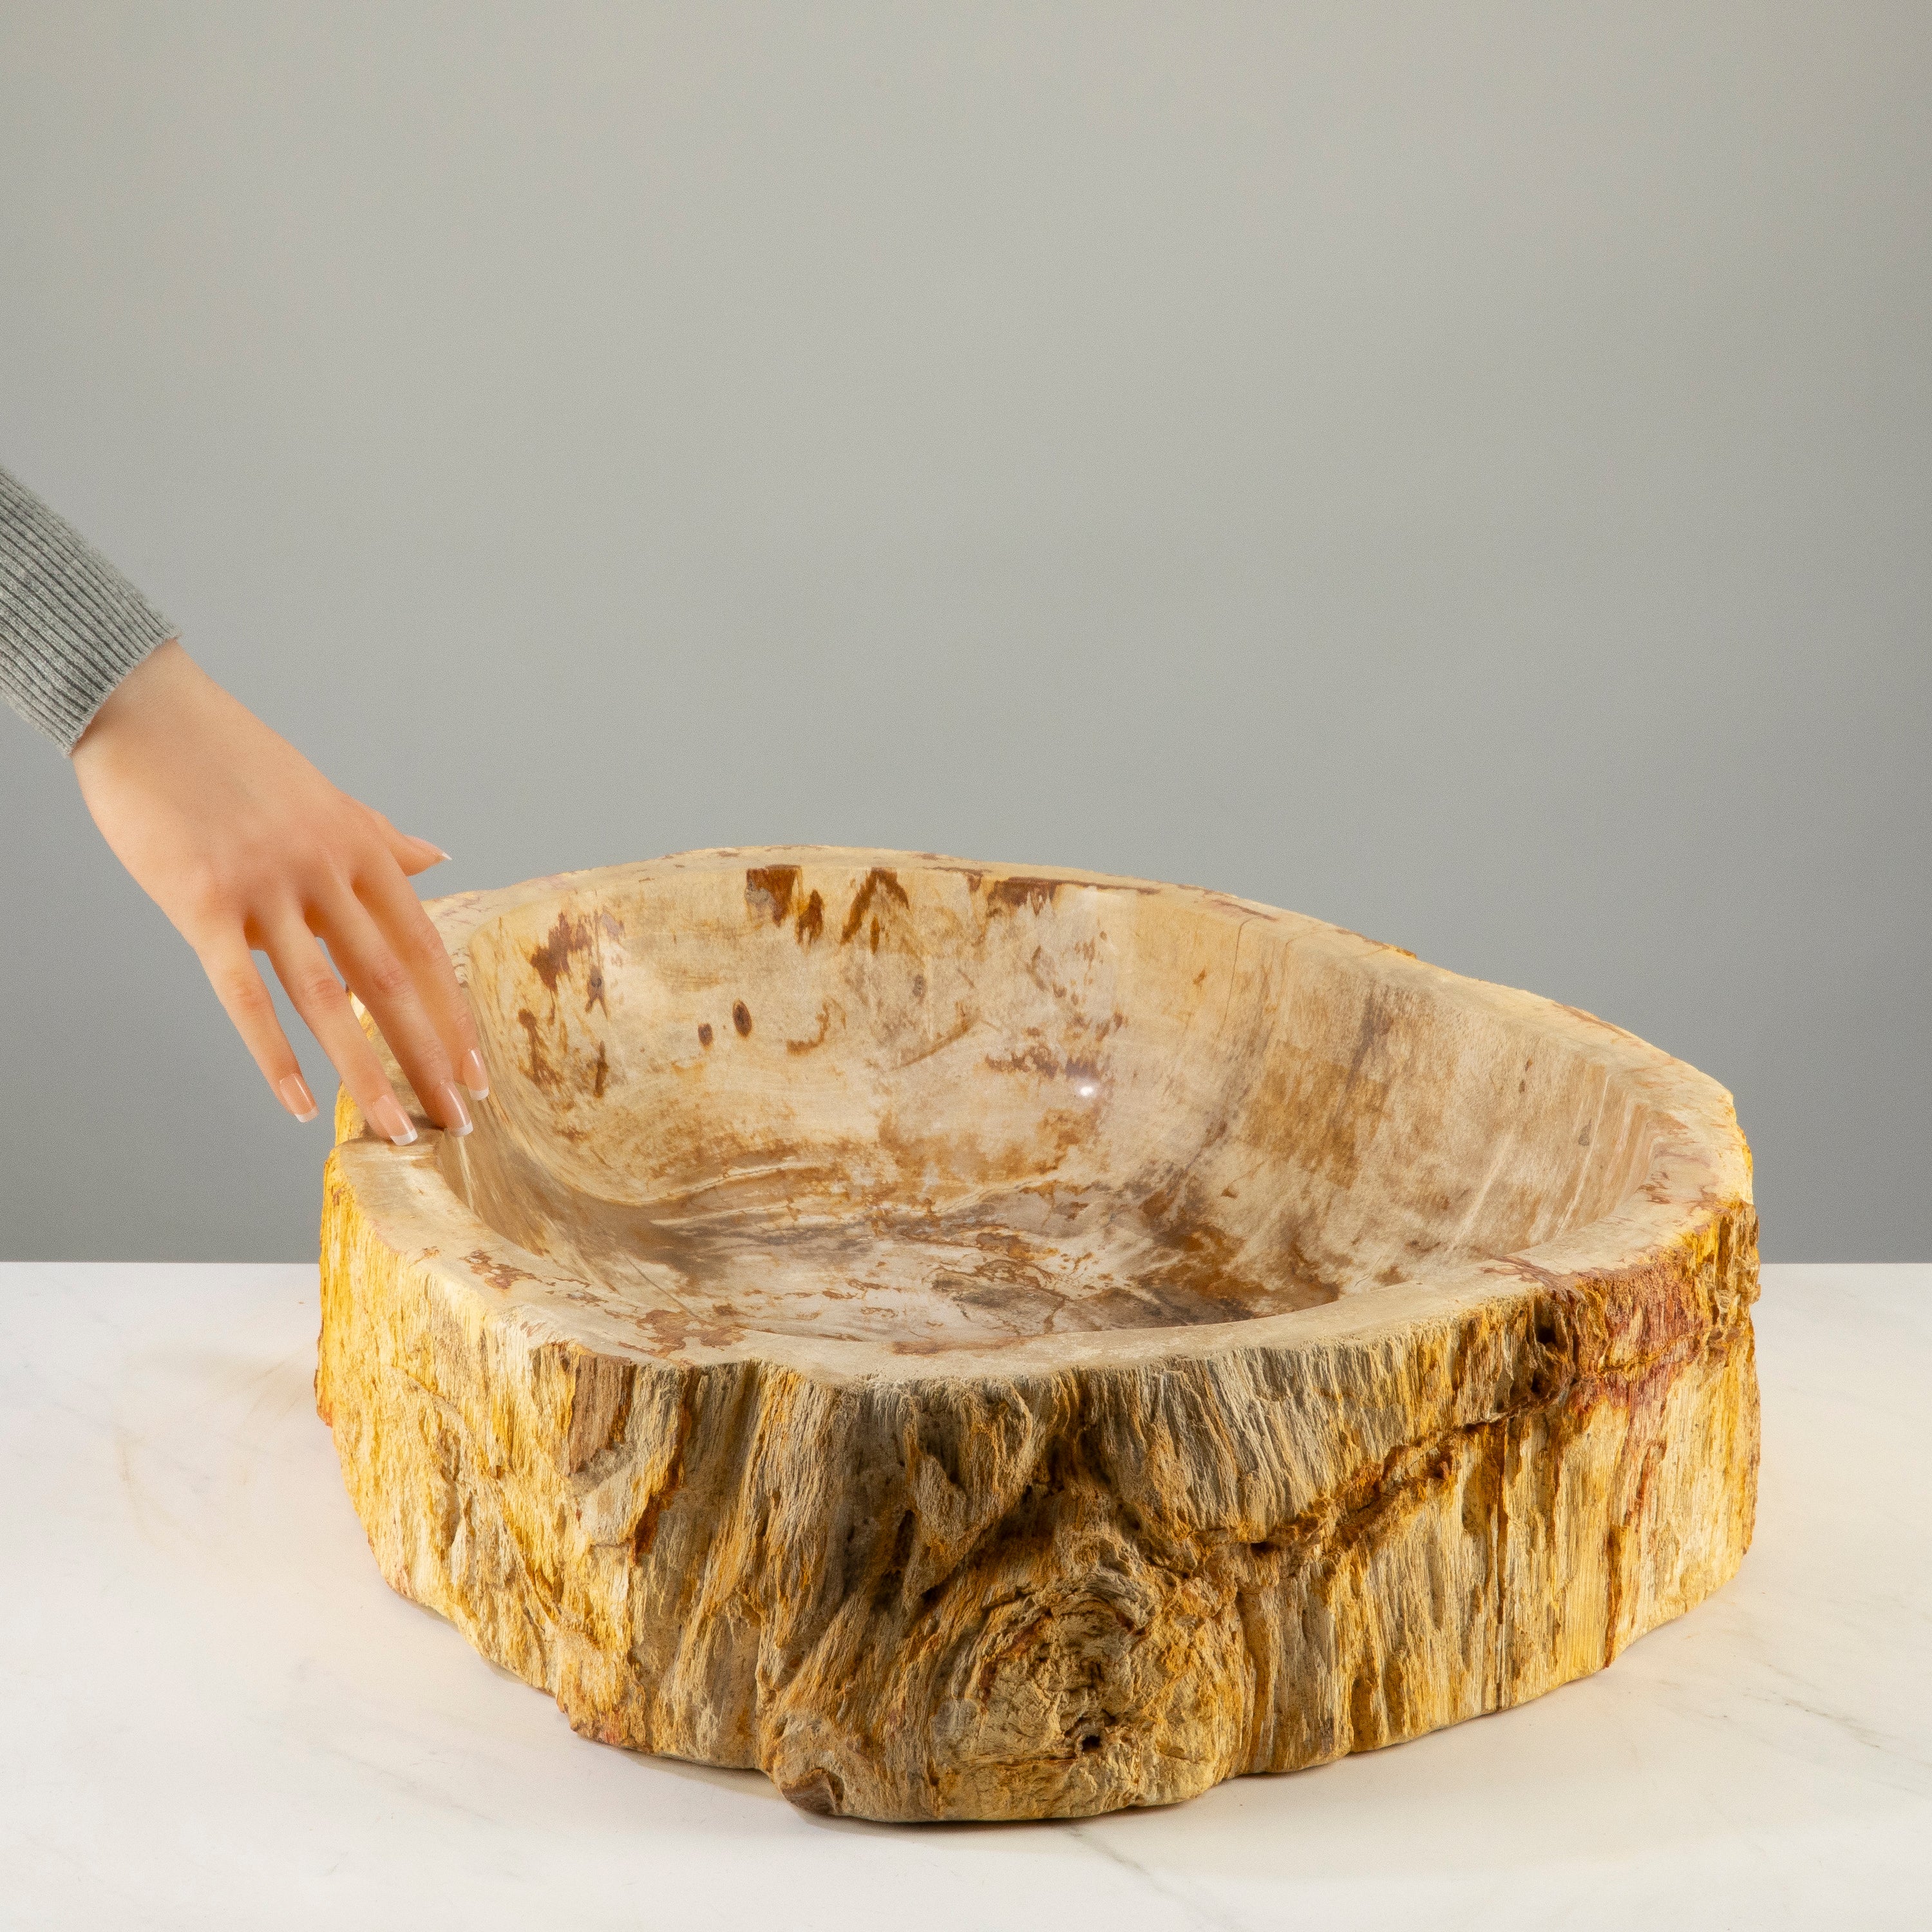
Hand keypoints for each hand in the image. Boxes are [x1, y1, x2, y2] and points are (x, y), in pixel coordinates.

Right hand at [70, 639, 485, 1142]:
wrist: (147, 710)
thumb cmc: (235, 757)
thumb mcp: (325, 795)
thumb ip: (382, 839)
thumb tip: (439, 858)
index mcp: (362, 849)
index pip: (424, 949)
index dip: (455, 1016)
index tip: (476, 1073)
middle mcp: (327, 871)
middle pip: (392, 984)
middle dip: (429, 1059)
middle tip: (459, 1122)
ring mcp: (267, 889)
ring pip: (329, 1000)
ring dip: (366, 1073)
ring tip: (396, 1131)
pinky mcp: (203, 905)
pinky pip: (245, 995)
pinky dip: (274, 1055)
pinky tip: (298, 1105)